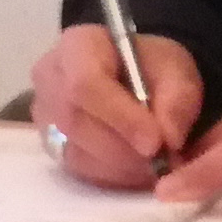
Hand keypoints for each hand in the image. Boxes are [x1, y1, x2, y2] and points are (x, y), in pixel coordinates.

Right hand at [30, 26, 205, 188]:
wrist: (138, 77)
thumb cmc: (153, 66)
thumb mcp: (176, 70)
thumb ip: (176, 100)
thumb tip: (168, 139)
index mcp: (77, 45)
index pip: (85, 83)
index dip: (120, 117)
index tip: (156, 142)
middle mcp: (49, 78)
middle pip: (75, 122)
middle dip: (123, 149)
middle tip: (162, 159)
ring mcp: (44, 115)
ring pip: (75, 152)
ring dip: (121, 167)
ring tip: (155, 164)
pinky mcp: (50, 145)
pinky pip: (78, 169)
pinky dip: (113, 175)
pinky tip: (136, 168)